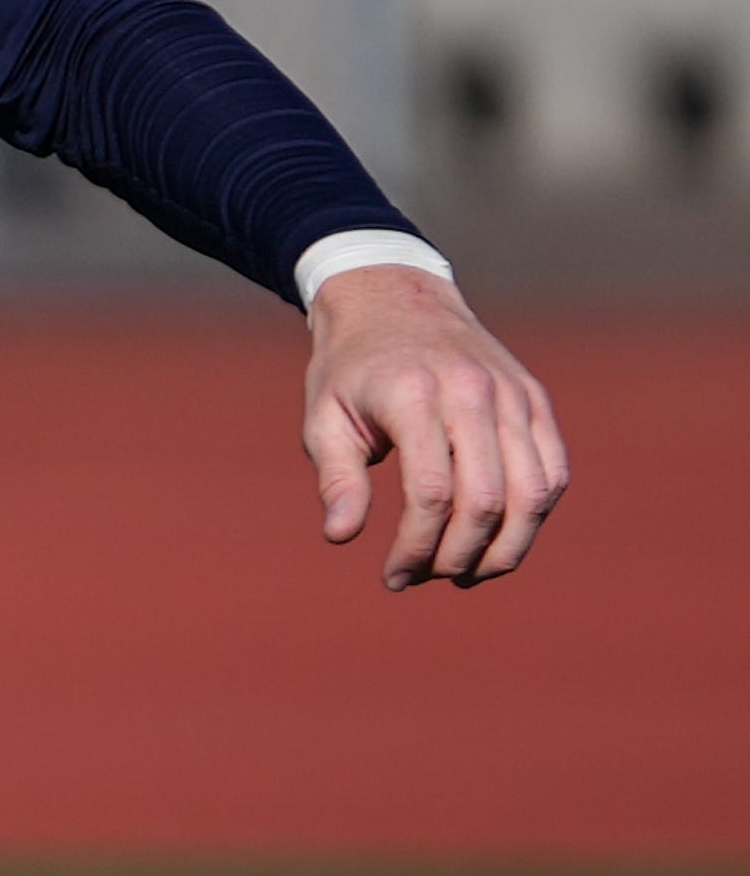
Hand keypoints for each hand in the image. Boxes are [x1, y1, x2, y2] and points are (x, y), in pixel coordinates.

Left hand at [302, 267, 568, 588]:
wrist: (393, 299)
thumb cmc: (350, 370)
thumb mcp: (324, 418)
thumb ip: (336, 478)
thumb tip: (341, 537)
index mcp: (412, 394)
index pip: (429, 492)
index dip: (416, 547)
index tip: (393, 575)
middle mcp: (471, 391)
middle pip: (486, 499)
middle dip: (459, 555)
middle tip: (428, 577)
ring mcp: (512, 393)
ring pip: (533, 492)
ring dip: (507, 548)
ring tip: (469, 573)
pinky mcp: (535, 398)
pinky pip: (553, 470)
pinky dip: (534, 514)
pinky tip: (499, 538)